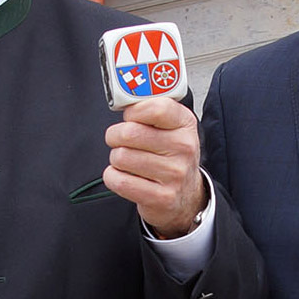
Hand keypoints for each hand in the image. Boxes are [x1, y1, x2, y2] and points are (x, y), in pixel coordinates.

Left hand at [104, 97, 205, 237]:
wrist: (186, 196)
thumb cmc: (171, 157)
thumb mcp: (171, 128)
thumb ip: (151, 111)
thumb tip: (124, 100)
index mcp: (185, 124)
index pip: (156, 108)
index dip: (134, 111)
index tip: (130, 117)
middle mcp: (184, 148)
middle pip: (129, 133)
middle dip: (115, 136)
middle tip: (120, 140)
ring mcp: (174, 174)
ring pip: (120, 157)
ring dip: (116, 158)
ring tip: (127, 161)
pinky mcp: (161, 197)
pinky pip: (119, 180)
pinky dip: (113, 177)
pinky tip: (125, 176)